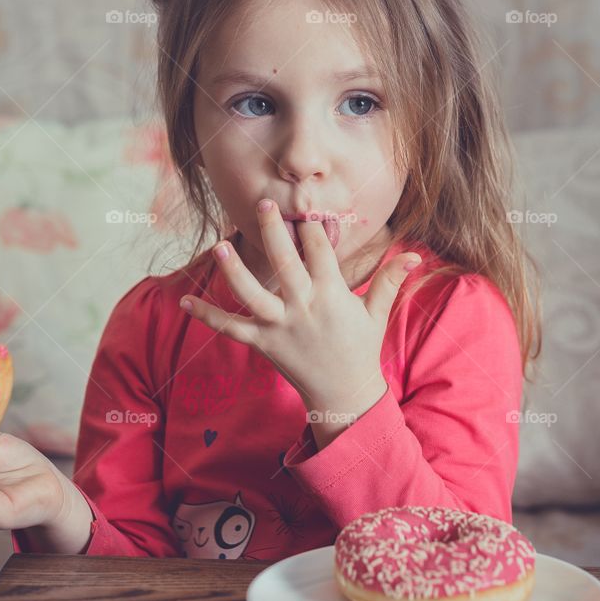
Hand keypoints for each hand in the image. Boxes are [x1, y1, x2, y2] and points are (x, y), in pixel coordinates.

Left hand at [179, 200, 420, 411]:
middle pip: (285, 265)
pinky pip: (231, 328)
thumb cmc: (360, 349)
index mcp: (333, 295)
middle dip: (274, 233)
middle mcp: (304, 308)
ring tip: (219, 246)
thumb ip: (389, 280)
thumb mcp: (377, 313)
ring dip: (235, 271)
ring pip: (253, 295)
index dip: (311, 228)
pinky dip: (207, 316)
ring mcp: (281, 327)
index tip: (303, 206)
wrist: (344, 396)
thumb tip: (414, 255)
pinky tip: (185, 300)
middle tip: (264, 205)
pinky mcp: (263, 344)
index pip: (320, 253)